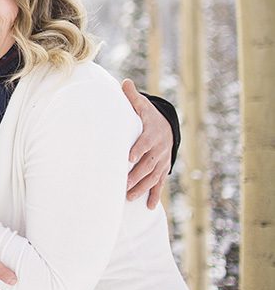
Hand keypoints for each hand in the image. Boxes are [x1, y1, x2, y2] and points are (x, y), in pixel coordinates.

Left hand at [122, 79, 172, 208]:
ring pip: (152, 177)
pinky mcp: (162, 169)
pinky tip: (148, 206)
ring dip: (141, 188)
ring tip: (129, 196)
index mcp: (152, 133)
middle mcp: (158, 149)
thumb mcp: (142, 105)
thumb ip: (132, 97)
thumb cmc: (147, 115)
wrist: (166, 126)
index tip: (129, 157)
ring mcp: (161, 161)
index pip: (145, 143)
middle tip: (123, 184)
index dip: (138, 150)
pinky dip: (154, 195)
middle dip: (136, 175)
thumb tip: (124, 82)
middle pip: (148, 164)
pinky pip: (159, 184)